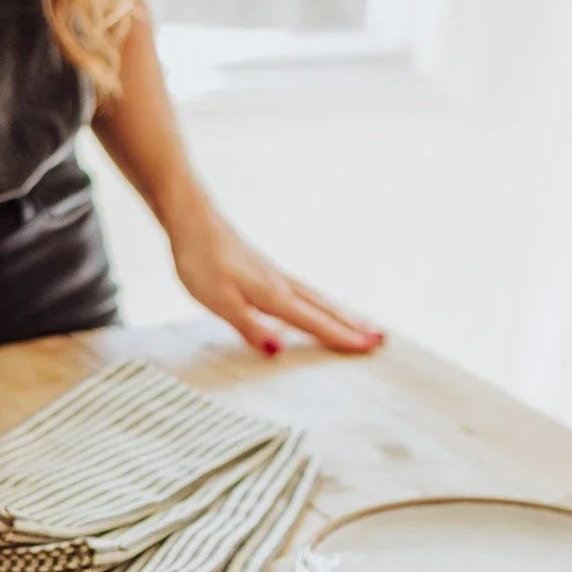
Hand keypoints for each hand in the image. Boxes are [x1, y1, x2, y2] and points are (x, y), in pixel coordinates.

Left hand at [171, 205, 382, 355]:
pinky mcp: (264, 270)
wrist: (191, 220)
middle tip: (379, 339)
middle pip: (324, 309)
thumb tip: (277, 351)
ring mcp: (274, 275)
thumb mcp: (219, 302)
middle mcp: (280, 284)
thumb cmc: (200, 260)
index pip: (314, 322)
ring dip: (340, 313)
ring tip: (360, 324)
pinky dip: (319, 302)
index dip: (341, 338)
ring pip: (316, 298)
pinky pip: (303, 291)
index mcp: (273, 296)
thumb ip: (249, 327)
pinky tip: (316, 304)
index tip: (368, 348)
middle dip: (352, 325)